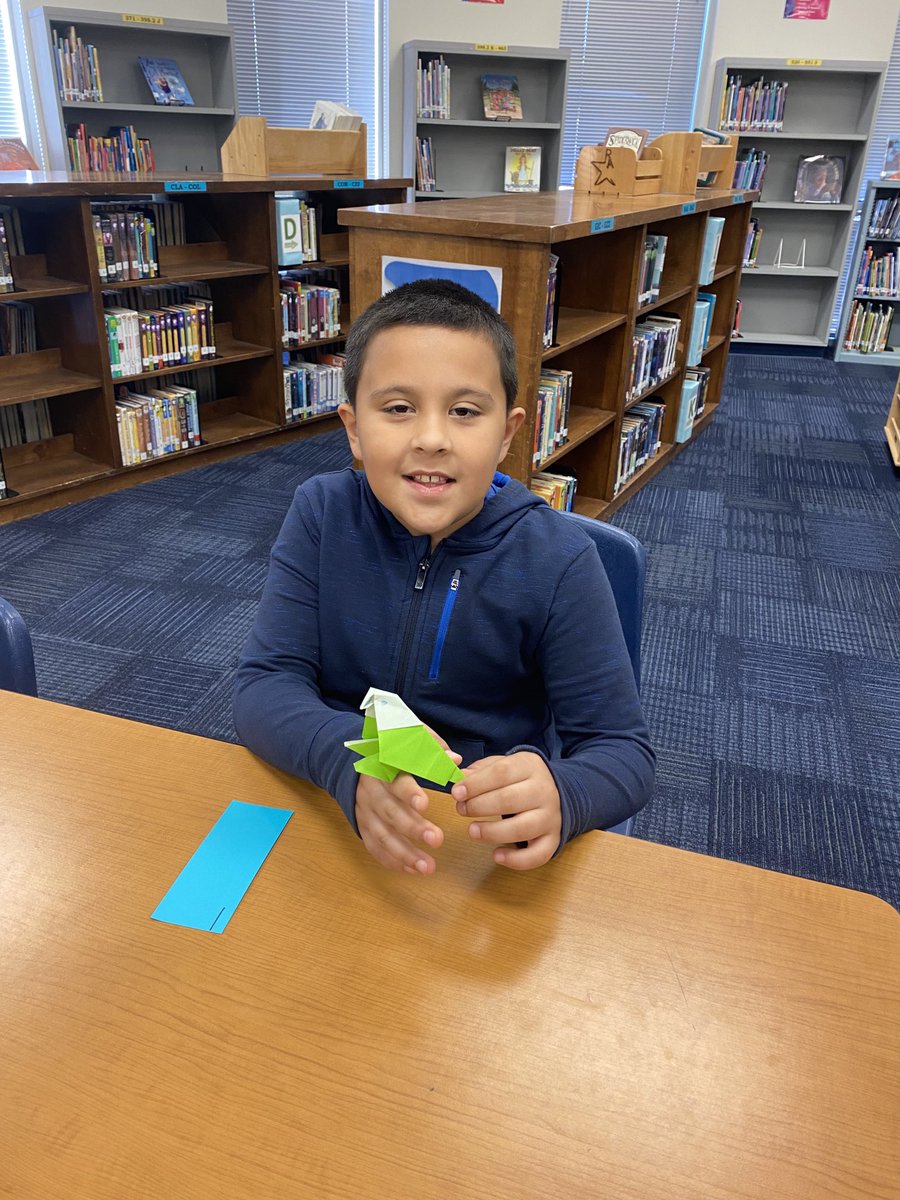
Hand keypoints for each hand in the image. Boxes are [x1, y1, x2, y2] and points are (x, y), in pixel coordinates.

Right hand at [354, 728, 460, 874]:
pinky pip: (374, 847)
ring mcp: (364, 811)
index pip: (395, 779)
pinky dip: (392, 860)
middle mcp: (371, 790)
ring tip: (428, 867)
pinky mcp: (362, 826)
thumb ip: (430, 746)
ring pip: (382, 835)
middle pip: (390, 811)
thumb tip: (454, 759)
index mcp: (382, 766)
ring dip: (404, 853)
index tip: (424, 804)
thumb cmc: (388, 750)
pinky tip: (413, 870)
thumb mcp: (405, 738)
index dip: (408, 792)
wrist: (348, 761)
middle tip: (437, 839)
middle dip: (413, 827)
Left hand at [451, 752, 561, 869]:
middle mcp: (544, 791)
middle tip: (461, 810)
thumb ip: (481, 771)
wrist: (559, 793)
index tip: (456, 793)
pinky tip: (496, 855)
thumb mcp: (504, 765)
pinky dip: (516, 860)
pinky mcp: (554, 840)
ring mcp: (551, 817)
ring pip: (522, 828)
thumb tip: (460, 778)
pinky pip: (538, 854)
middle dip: (479, 806)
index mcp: (530, 767)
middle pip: (510, 799)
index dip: (476, 784)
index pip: (501, 773)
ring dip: (492, 832)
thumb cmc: (521, 780)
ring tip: (472, 831)